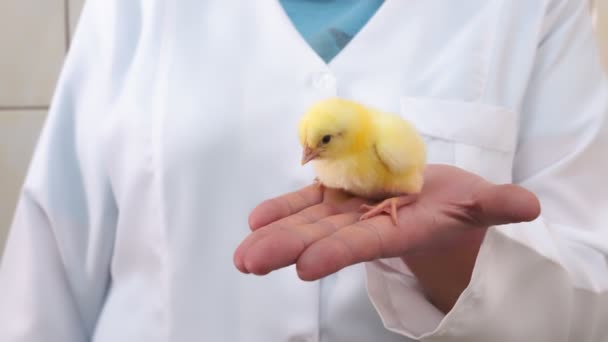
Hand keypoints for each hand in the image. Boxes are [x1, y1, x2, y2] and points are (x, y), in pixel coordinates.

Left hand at [234, 164, 539, 280]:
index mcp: (402, 230)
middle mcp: (369, 224)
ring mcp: (349, 210)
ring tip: (242, 254)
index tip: (307, 267)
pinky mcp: (338, 194)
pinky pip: (308, 201)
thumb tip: (529, 207)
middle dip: (287, 248)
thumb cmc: (458, 207)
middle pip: (324, 237)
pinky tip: (255, 219)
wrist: (433, 204)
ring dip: (274, 234)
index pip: (368, 244)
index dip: (339, 251)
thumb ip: (497, 204)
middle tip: (249, 262)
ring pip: (308, 222)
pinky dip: (283, 208)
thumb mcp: (480, 203)